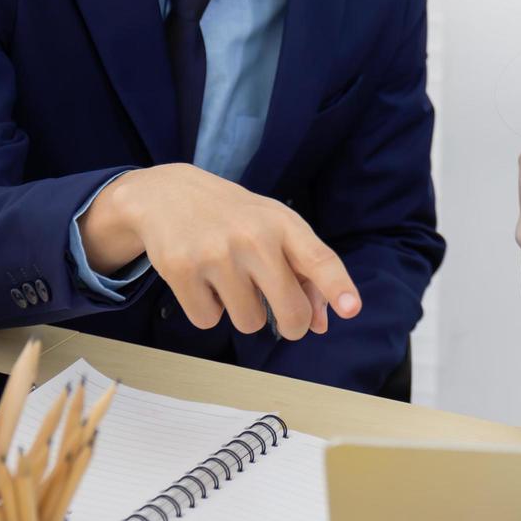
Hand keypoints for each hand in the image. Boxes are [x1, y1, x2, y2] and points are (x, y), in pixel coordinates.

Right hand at [78, 164, 361, 339]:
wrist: (168, 194)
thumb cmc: (235, 218)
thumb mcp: (274, 230)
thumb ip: (304, 273)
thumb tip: (320, 324)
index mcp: (283, 223)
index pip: (318, 258)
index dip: (337, 286)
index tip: (352, 308)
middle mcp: (254, 237)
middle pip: (289, 310)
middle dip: (292, 325)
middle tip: (284, 318)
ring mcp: (216, 254)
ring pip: (250, 323)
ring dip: (244, 313)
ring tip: (229, 280)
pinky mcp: (181, 269)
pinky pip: (208, 320)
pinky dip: (207, 309)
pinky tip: (202, 280)